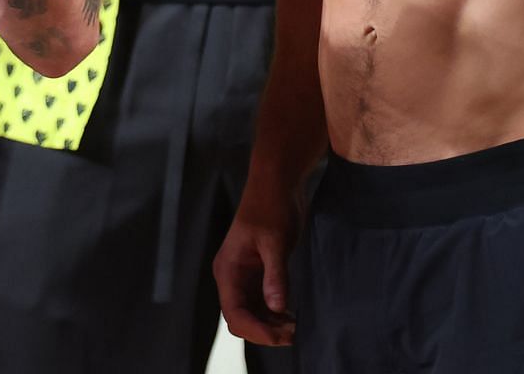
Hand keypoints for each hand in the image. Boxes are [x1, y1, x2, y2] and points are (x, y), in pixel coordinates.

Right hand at [213, 198, 297, 346]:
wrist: (276, 185)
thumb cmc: (271, 207)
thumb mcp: (275, 242)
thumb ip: (275, 276)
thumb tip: (277, 308)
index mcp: (228, 269)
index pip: (234, 312)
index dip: (255, 329)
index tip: (281, 337)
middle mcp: (232, 276)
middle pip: (240, 318)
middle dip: (264, 331)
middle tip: (293, 334)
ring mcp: (245, 276)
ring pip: (252, 313)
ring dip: (270, 325)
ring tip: (295, 328)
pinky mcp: (258, 273)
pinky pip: (261, 303)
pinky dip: (275, 314)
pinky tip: (292, 316)